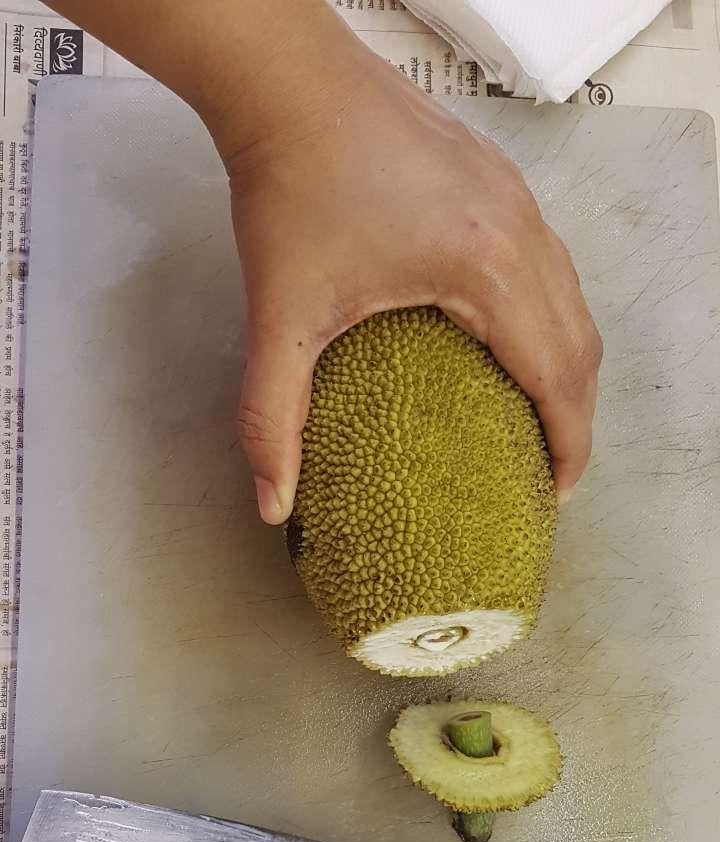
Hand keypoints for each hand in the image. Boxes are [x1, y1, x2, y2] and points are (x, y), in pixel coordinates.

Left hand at [224, 27, 601, 523]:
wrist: (286, 82)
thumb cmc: (290, 188)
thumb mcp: (281, 316)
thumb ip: (273, 418)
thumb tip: (273, 503)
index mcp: (487, 267)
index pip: (557, 372)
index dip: (567, 441)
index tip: (555, 491)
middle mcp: (520, 230)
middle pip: (580, 340)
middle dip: (575, 413)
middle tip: (548, 468)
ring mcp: (517, 198)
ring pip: (572, 298)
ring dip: (567, 363)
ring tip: (539, 415)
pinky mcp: (499, 180)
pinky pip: (549, 263)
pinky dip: (549, 315)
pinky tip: (514, 340)